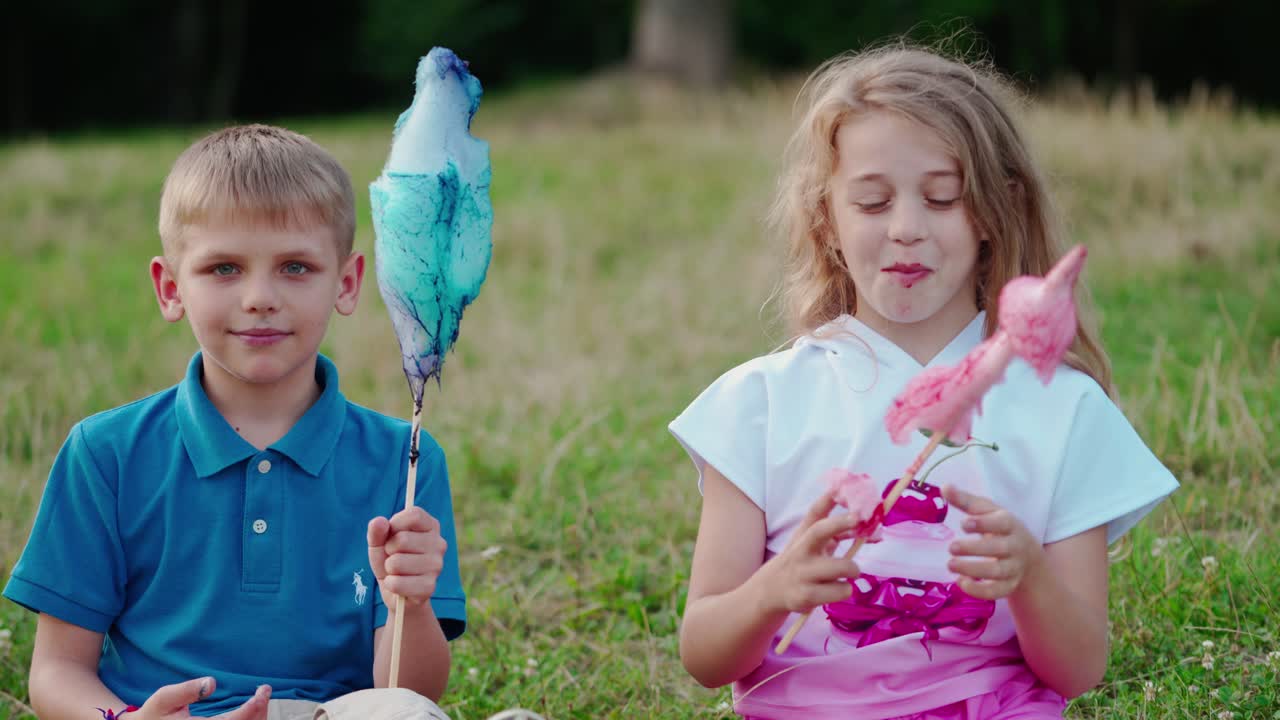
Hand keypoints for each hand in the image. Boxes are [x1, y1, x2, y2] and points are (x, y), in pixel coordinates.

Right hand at [130, 677, 269, 718]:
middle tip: (264, 691)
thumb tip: (211, 682)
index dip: (252, 707)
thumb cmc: (154, 714)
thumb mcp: (164, 698)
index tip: (263, 691)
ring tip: (260, 699)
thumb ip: (187, 690)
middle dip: (259, 711)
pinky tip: (252, 710)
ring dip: (257, 718)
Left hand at [368, 506, 446, 608]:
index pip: (414, 515)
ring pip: (397, 563)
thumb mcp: (379, 542)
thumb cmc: (390, 559)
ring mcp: (436, 566)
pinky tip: (398, 585)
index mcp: (431, 527)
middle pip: (402, 539)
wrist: (396, 590)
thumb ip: (377, 530)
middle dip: (388, 550)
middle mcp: (439, 544)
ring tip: (396, 571)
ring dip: (388, 569)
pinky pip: (397, 583)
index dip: (396, 523)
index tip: (392, 532)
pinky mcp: (429, 587)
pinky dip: (390, 585)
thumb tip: (380, 521)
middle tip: (394, 556)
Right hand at [755, 488, 860, 613]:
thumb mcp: (810, 543)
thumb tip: (872, 529)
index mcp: (804, 535)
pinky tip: (836, 589)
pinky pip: (841, 590)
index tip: (842, 489)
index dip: (829, 499)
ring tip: (849, 573)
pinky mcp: (806, 596)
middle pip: (818, 531)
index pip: (814, 512)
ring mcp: (802, 573)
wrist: (770, 590)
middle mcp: (801, 550)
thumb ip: (838, 533)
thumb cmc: (801, 562)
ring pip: (842, 567)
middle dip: (839, 523)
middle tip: (858, 519)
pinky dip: (845, 589)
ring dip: (853, 569)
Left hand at [944, 485, 1045, 599]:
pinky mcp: (1009, 585)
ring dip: (973, 570)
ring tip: (950, 564)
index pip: (1001, 523)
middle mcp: (1015, 546)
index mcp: (1010, 524)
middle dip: (974, 549)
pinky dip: (979, 591)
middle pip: (999, 548)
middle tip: (951, 547)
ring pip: (997, 572)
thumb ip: (966, 501)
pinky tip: (960, 582)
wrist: (1028, 556)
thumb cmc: (1000, 528)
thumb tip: (944, 486)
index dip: (983, 524)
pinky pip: (996, 592)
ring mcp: (1014, 568)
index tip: (964, 524)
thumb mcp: (987, 511)